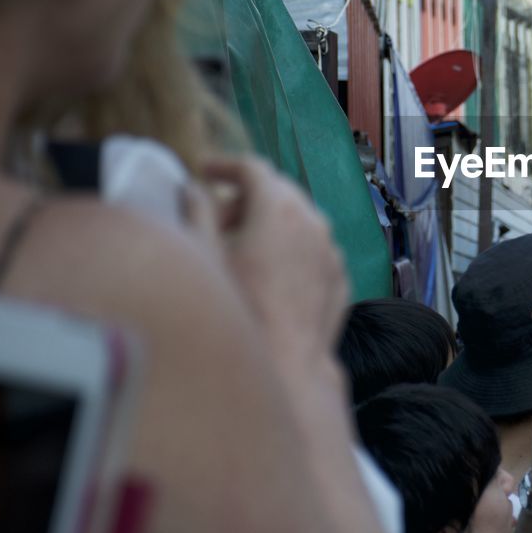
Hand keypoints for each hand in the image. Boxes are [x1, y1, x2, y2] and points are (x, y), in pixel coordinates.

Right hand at [199, 156, 349, 374]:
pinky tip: (269, 272)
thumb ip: (197, 213)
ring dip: (270, 222)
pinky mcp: (339, 277)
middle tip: (216, 217)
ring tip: (241, 247)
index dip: (224, 165)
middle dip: (245, 197)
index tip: (204, 171)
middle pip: (278, 191)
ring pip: (299, 220)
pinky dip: (290, 248)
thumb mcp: (205, 259)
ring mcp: (331, 250)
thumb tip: (191, 188)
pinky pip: (312, 249)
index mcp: (279, 209)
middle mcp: (313, 222)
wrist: (286, 367)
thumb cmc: (238, 313)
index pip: (253, 168)